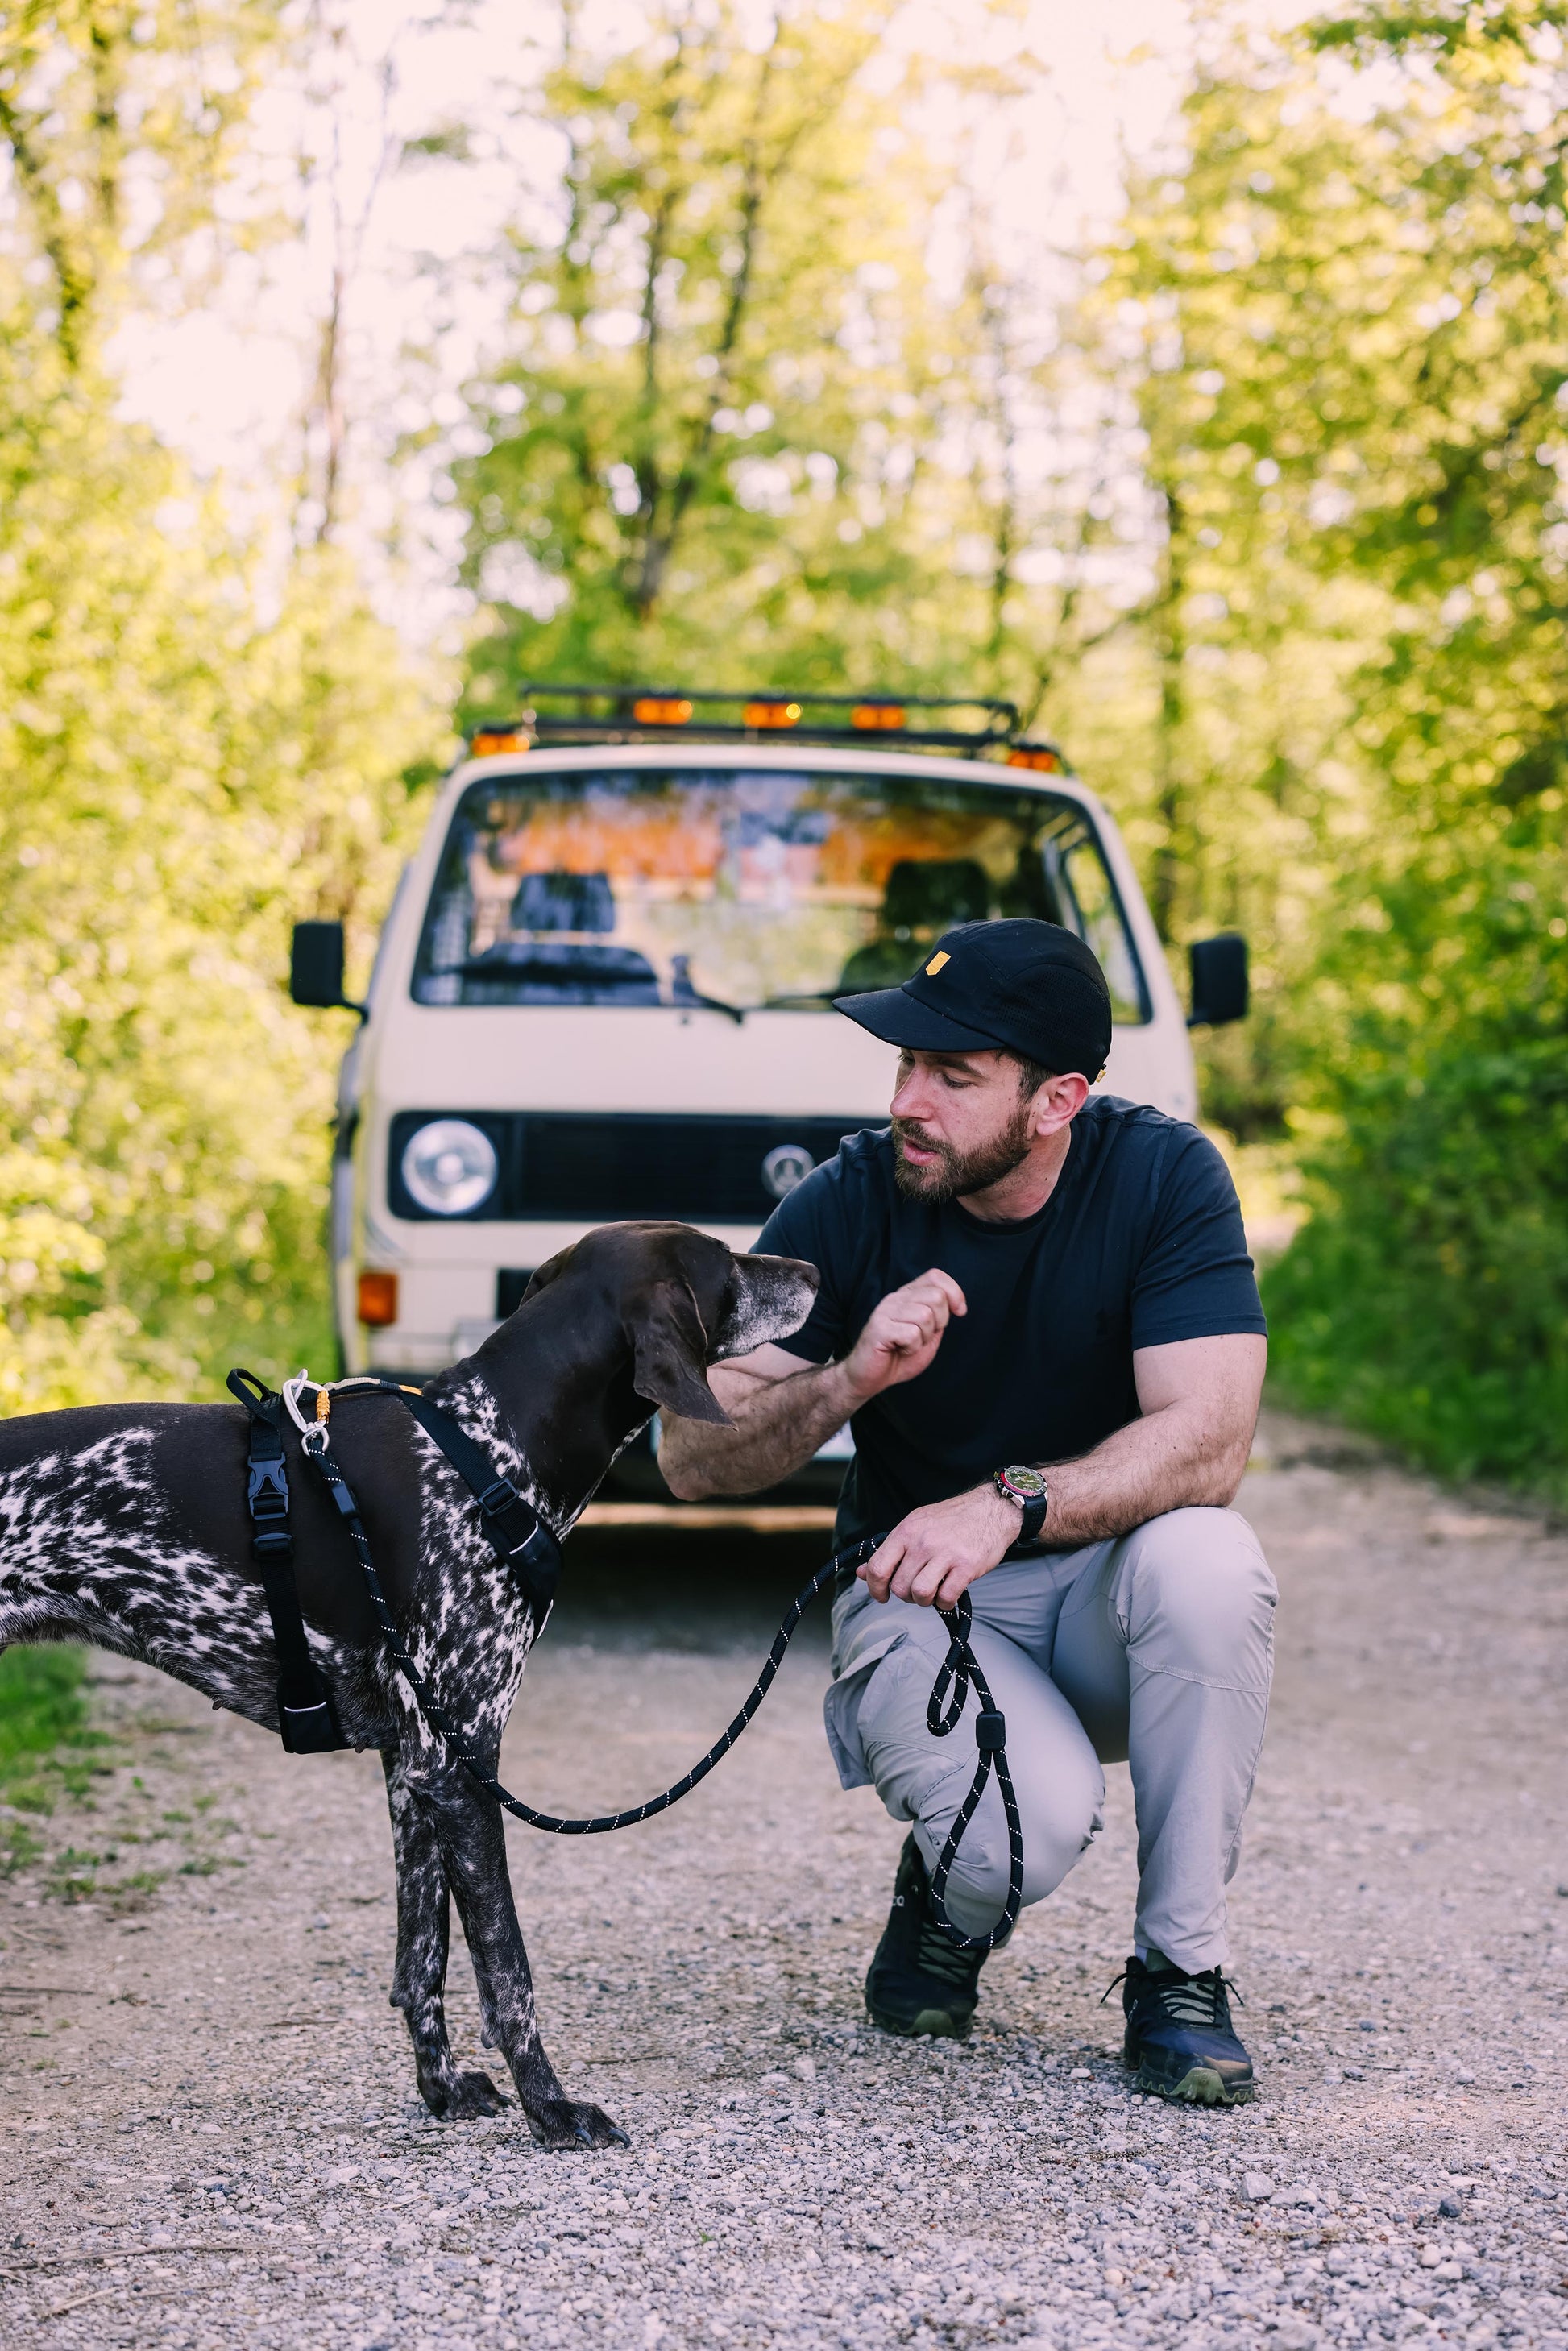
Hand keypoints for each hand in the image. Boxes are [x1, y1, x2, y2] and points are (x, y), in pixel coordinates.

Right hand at [842, 1270, 965, 1404]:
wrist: (869, 1378)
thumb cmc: (898, 1357)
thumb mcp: (927, 1335)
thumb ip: (939, 1318)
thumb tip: (956, 1305)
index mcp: (907, 1296)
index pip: (935, 1276)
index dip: (955, 1293)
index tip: (960, 1312)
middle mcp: (895, 1299)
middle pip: (936, 1297)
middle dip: (940, 1322)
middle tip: (924, 1336)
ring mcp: (885, 1312)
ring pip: (926, 1316)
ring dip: (924, 1338)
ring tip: (909, 1344)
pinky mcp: (879, 1328)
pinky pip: (912, 1334)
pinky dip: (912, 1347)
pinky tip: (900, 1350)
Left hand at [859, 1483, 1019, 1609]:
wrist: (991, 1509)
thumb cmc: (951, 1519)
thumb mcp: (915, 1525)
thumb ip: (890, 1550)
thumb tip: (861, 1573)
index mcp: (906, 1531)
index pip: (877, 1567)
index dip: (875, 1589)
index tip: (881, 1596)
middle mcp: (922, 1542)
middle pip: (899, 1586)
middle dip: (906, 1595)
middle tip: (917, 1588)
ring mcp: (945, 1554)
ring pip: (919, 1594)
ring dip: (924, 1600)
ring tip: (933, 1590)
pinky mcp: (966, 1567)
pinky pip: (946, 1598)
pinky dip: (945, 1603)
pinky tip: (949, 1592)